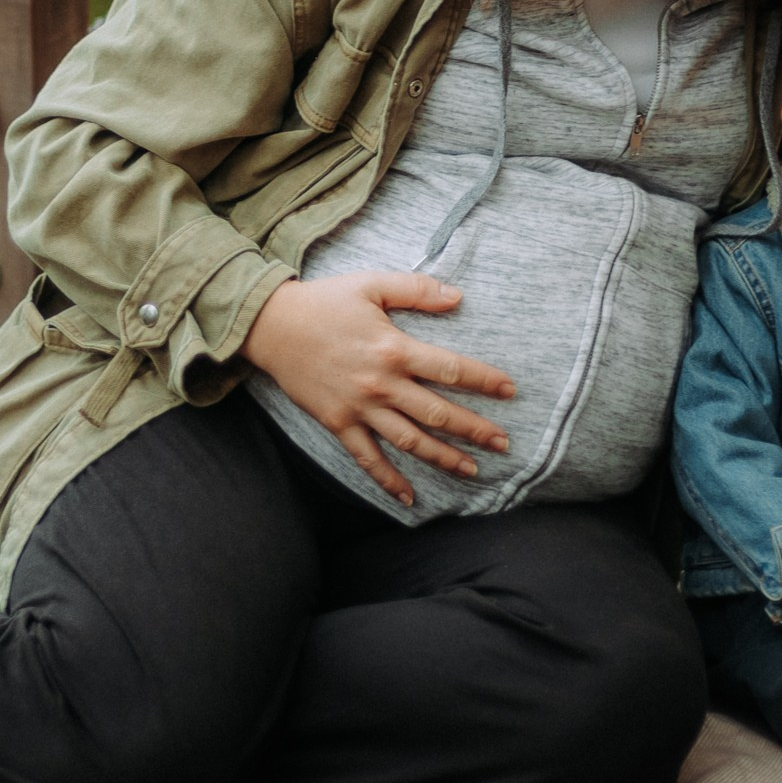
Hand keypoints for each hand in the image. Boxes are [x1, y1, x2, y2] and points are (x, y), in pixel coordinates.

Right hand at [238, 269, 515, 506]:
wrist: (271, 327)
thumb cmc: (325, 302)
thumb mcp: (372, 284)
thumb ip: (417, 290)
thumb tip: (458, 297)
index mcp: (393, 348)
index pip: (449, 369)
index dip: (483, 380)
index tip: (510, 391)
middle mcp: (380, 384)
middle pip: (437, 413)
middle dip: (474, 429)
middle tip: (503, 443)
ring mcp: (359, 408)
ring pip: (409, 441)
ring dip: (443, 458)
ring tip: (472, 470)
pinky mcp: (339, 424)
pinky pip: (367, 459)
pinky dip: (388, 480)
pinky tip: (409, 498)